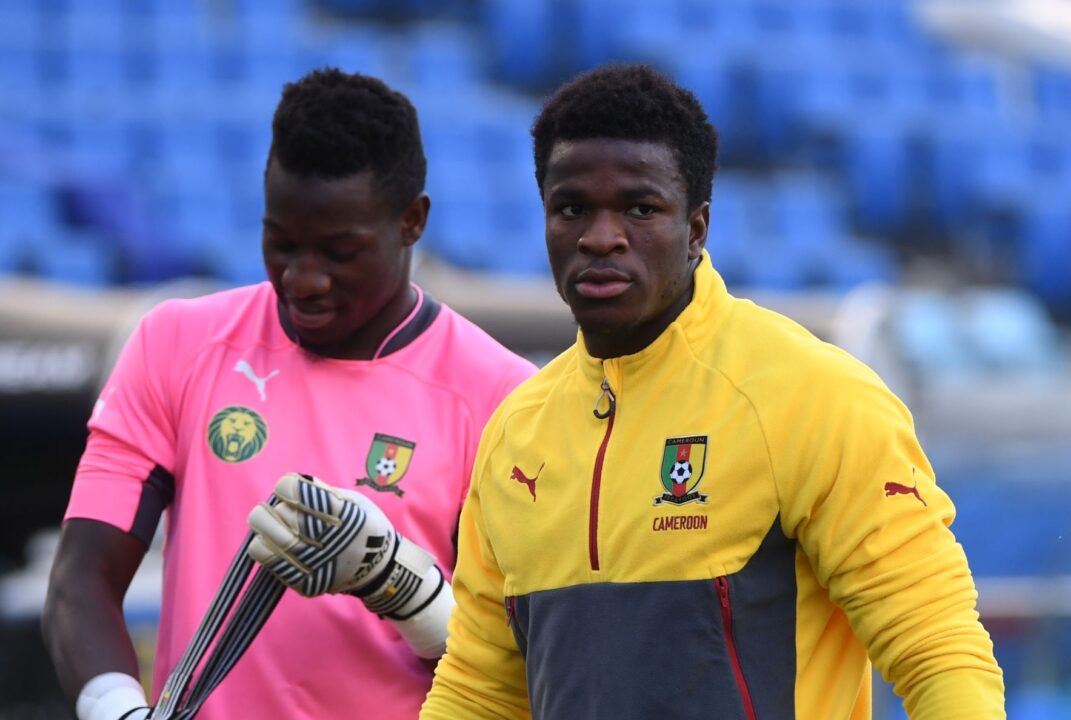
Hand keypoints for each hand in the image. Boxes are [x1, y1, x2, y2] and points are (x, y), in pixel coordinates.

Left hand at [247, 473, 454, 657]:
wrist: (380, 570)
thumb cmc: (366, 527)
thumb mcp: (356, 501)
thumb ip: (324, 491)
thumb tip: (296, 481)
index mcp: (344, 515)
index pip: (299, 492)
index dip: (287, 485)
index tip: (288, 486)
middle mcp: (330, 541)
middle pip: (280, 514)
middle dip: (275, 505)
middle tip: (279, 506)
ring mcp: (316, 565)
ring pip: (269, 539)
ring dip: (264, 525)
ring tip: (271, 523)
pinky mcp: (305, 583)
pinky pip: (269, 562)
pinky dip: (263, 547)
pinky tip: (270, 541)